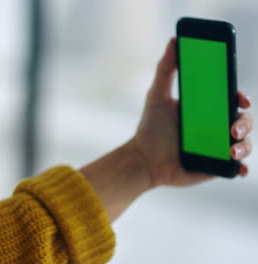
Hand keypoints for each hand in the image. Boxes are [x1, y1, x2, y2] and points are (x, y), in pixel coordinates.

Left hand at [133, 38, 252, 187]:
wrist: (143, 159)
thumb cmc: (150, 127)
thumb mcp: (156, 95)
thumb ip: (165, 69)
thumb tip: (174, 40)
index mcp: (206, 109)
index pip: (231, 99)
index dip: (240, 97)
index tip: (241, 99)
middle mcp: (215, 126)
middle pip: (243, 120)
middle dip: (246, 123)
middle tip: (232, 128)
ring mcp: (218, 146)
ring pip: (244, 143)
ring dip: (245, 146)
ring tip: (232, 150)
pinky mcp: (216, 166)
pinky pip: (236, 167)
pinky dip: (241, 168)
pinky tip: (238, 169)